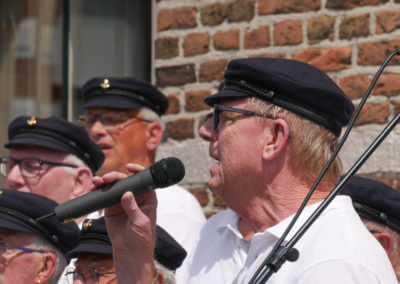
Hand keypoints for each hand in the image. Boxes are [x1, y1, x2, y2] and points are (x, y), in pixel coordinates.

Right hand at [91, 163, 156, 282]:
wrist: (130, 252)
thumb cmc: (142, 238)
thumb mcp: (140, 222)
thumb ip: (133, 208)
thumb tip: (127, 194)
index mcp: (148, 197)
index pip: (143, 180)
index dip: (137, 171)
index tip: (129, 167)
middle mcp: (135, 196)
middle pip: (125, 181)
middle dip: (116, 177)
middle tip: (107, 179)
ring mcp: (122, 201)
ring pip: (114, 187)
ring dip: (105, 182)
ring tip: (98, 182)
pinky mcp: (111, 208)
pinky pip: (105, 196)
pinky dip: (99, 192)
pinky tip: (94, 189)